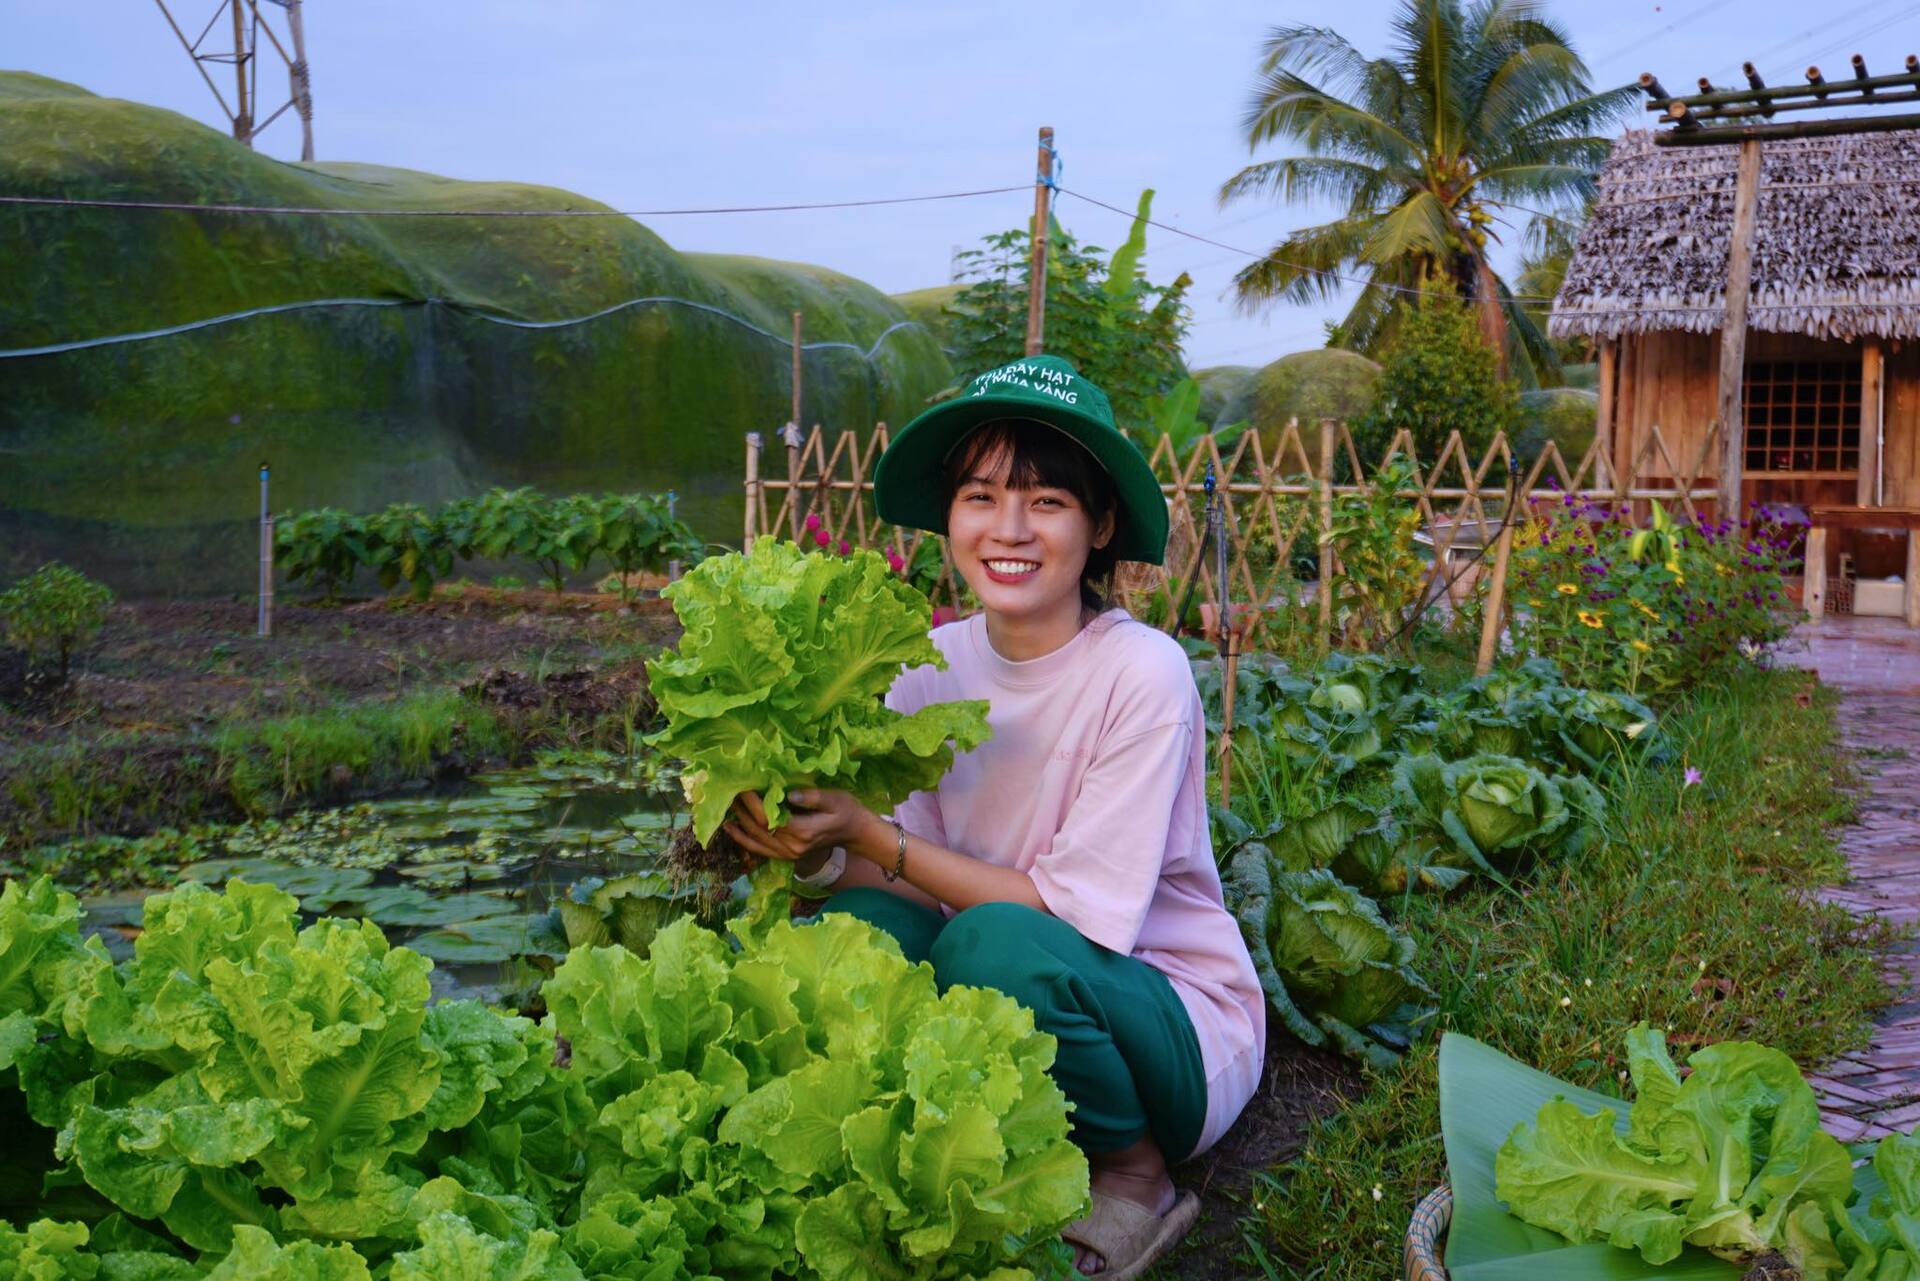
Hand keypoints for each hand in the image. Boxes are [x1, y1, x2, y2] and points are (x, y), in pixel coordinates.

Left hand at [723, 789, 882, 864]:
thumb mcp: (834, 798)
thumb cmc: (846, 810)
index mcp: (803, 832)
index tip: (742, 785)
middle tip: (729, 790)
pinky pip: (759, 850)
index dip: (752, 803)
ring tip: (726, 804)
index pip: (769, 818)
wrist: (854, 833)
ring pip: (755, 840)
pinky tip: (730, 828)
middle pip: (758, 829)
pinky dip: (742, 840)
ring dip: (738, 823)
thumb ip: (812, 797)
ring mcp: (787, 854)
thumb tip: (788, 794)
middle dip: (742, 809)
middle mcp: (792, 847)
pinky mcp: (785, 855)